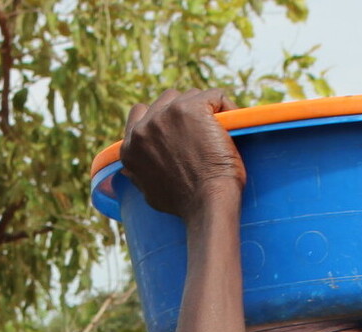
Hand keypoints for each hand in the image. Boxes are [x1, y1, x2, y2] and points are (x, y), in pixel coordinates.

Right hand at [122, 89, 245, 218]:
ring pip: (191, 96)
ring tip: (218, 131)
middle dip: (185, 111)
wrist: (207, 203)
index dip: (162, 117)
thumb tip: (131, 172)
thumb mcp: (148, 192)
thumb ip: (138, 175)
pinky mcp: (191, 108)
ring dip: (205, 109)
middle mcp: (144, 127)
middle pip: (167, 100)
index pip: (140, 112)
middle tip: (202, 131)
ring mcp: (166, 114)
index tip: (179, 129)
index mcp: (130, 147)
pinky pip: (215, 96)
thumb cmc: (185, 205)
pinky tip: (231, 125)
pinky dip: (226, 107)